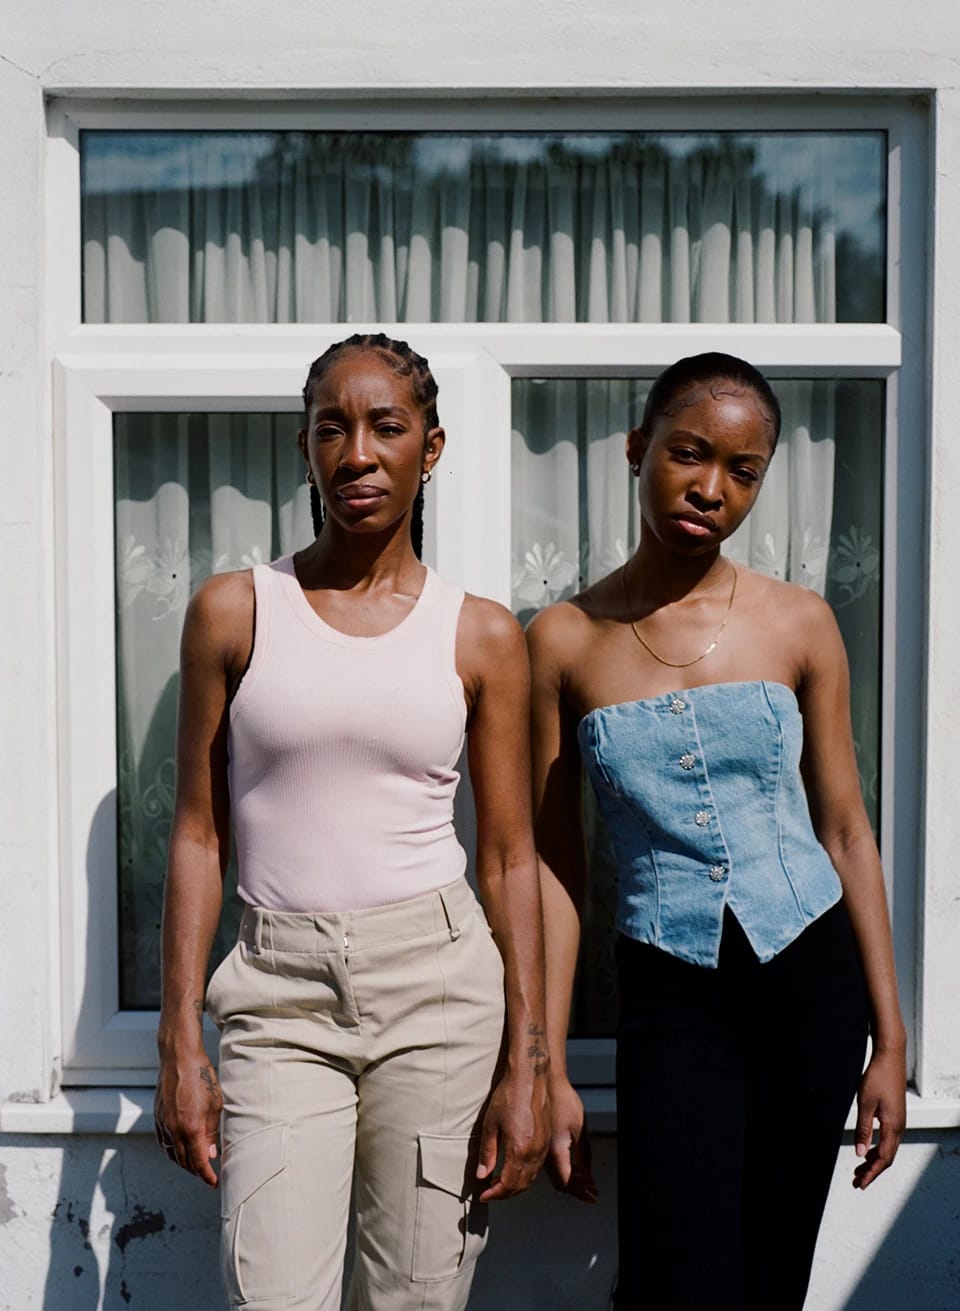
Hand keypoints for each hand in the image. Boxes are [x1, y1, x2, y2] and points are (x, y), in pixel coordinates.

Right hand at [154, 1048, 222, 1188]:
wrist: (179, 1057)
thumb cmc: (201, 1076)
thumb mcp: (215, 1104)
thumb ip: (212, 1131)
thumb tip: (211, 1153)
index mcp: (190, 1128)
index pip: (199, 1161)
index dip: (207, 1175)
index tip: (214, 1182)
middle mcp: (174, 1129)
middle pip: (184, 1161)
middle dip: (196, 1171)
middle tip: (207, 1174)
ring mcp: (163, 1124)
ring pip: (172, 1153)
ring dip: (184, 1162)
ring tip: (196, 1164)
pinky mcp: (157, 1117)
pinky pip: (164, 1142)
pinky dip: (172, 1151)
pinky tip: (179, 1150)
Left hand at [475, 1070, 548, 1201]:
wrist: (530, 1077)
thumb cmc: (509, 1096)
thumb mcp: (490, 1124)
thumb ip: (487, 1153)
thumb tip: (482, 1175)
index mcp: (519, 1150)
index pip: (507, 1185)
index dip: (494, 1195)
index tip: (483, 1195)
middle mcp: (534, 1152)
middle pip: (520, 1185)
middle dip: (504, 1193)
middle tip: (490, 1191)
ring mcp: (542, 1147)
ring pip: (530, 1178)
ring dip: (515, 1185)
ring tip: (499, 1182)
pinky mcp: (546, 1140)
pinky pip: (537, 1166)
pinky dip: (525, 1174)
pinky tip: (514, 1168)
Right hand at [544, 1074, 596, 1202]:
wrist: (540, 1078)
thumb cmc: (560, 1097)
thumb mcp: (580, 1126)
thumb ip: (584, 1153)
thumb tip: (587, 1174)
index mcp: (554, 1150)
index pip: (565, 1182)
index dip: (579, 1191)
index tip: (591, 1196)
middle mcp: (542, 1153)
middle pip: (559, 1181)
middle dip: (577, 1188)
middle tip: (591, 1191)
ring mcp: (537, 1147)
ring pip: (553, 1173)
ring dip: (570, 1179)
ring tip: (586, 1180)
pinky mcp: (536, 1140)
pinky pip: (548, 1162)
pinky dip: (562, 1167)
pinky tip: (572, 1164)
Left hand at [853, 1047, 905, 1188]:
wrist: (890, 1058)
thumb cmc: (877, 1078)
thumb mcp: (865, 1104)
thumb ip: (863, 1129)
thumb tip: (860, 1153)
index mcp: (893, 1127)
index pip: (883, 1158)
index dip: (872, 1173)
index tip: (860, 1184)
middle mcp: (899, 1127)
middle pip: (887, 1157)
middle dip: (872, 1171)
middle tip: (857, 1182)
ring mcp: (898, 1121)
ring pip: (888, 1149)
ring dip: (874, 1161)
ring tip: (859, 1170)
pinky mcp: (895, 1115)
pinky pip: (888, 1139)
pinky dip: (877, 1149)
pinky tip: (867, 1149)